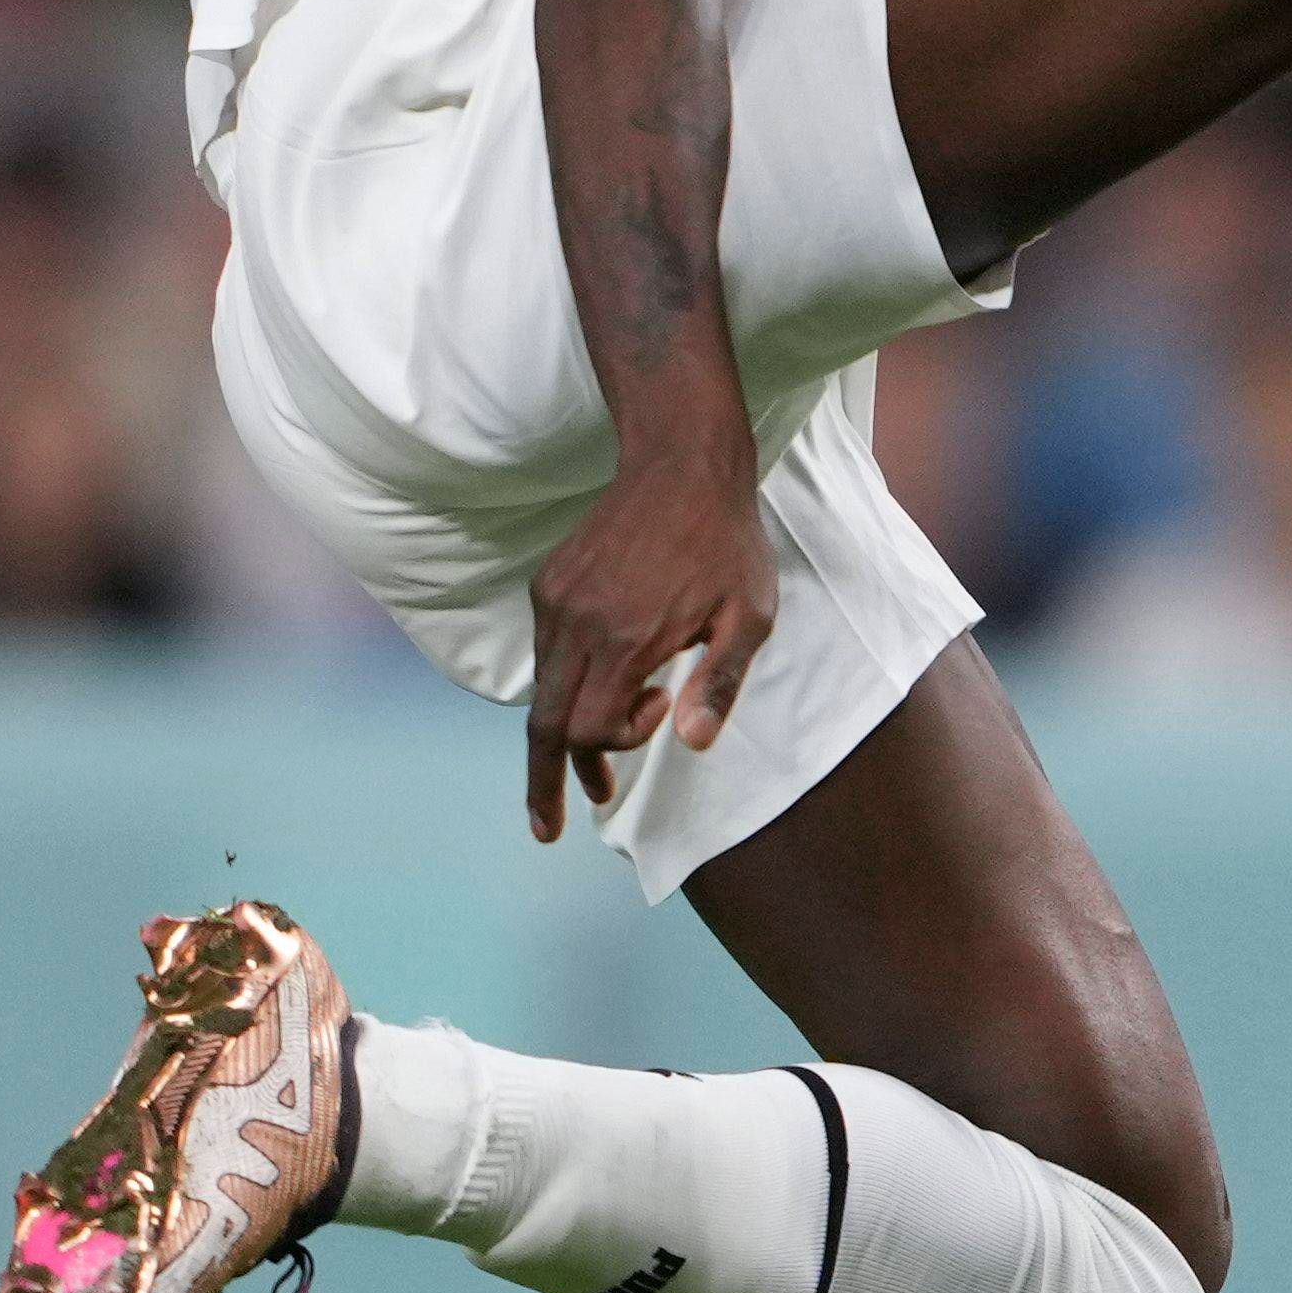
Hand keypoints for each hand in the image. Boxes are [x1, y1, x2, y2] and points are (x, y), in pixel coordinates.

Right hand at [525, 451, 777, 842]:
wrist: (683, 463)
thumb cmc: (727, 542)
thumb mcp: (749, 616)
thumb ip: (719, 683)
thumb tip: (691, 745)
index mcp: (625, 638)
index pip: (589, 729)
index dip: (618, 743)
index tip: (660, 709)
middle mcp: (577, 623)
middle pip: (545, 725)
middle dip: (544, 784)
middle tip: (547, 829)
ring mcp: (556, 600)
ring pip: (542, 690)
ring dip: (562, 731)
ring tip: (585, 767)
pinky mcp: (549, 581)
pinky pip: (545, 650)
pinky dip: (564, 682)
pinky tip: (596, 682)